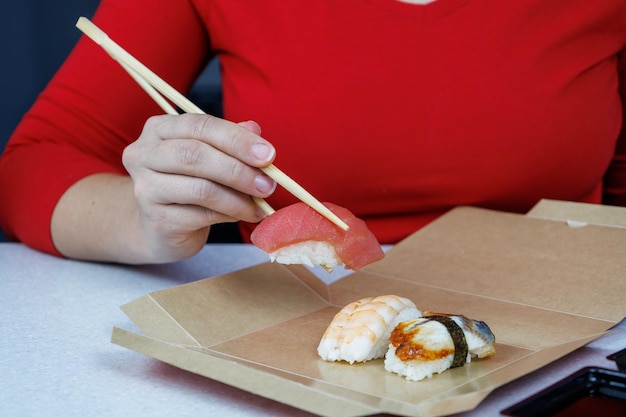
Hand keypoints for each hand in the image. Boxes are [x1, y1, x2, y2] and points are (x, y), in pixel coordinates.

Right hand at [122, 113, 275, 261]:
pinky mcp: (158, 220)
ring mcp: (146, 189)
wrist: (161, 227)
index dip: (237, 139)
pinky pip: (202, 215)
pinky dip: (230, 214)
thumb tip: (255, 130)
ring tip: (260, 204)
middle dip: (238, 169)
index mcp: (159, 129)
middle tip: (268, 184)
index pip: (200, 125)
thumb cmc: (188, 184)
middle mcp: (144, 154)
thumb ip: (230, 141)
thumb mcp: (209, 156)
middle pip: (196, 155)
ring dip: (238, 198)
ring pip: (201, 189)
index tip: (268, 154)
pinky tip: (244, 215)